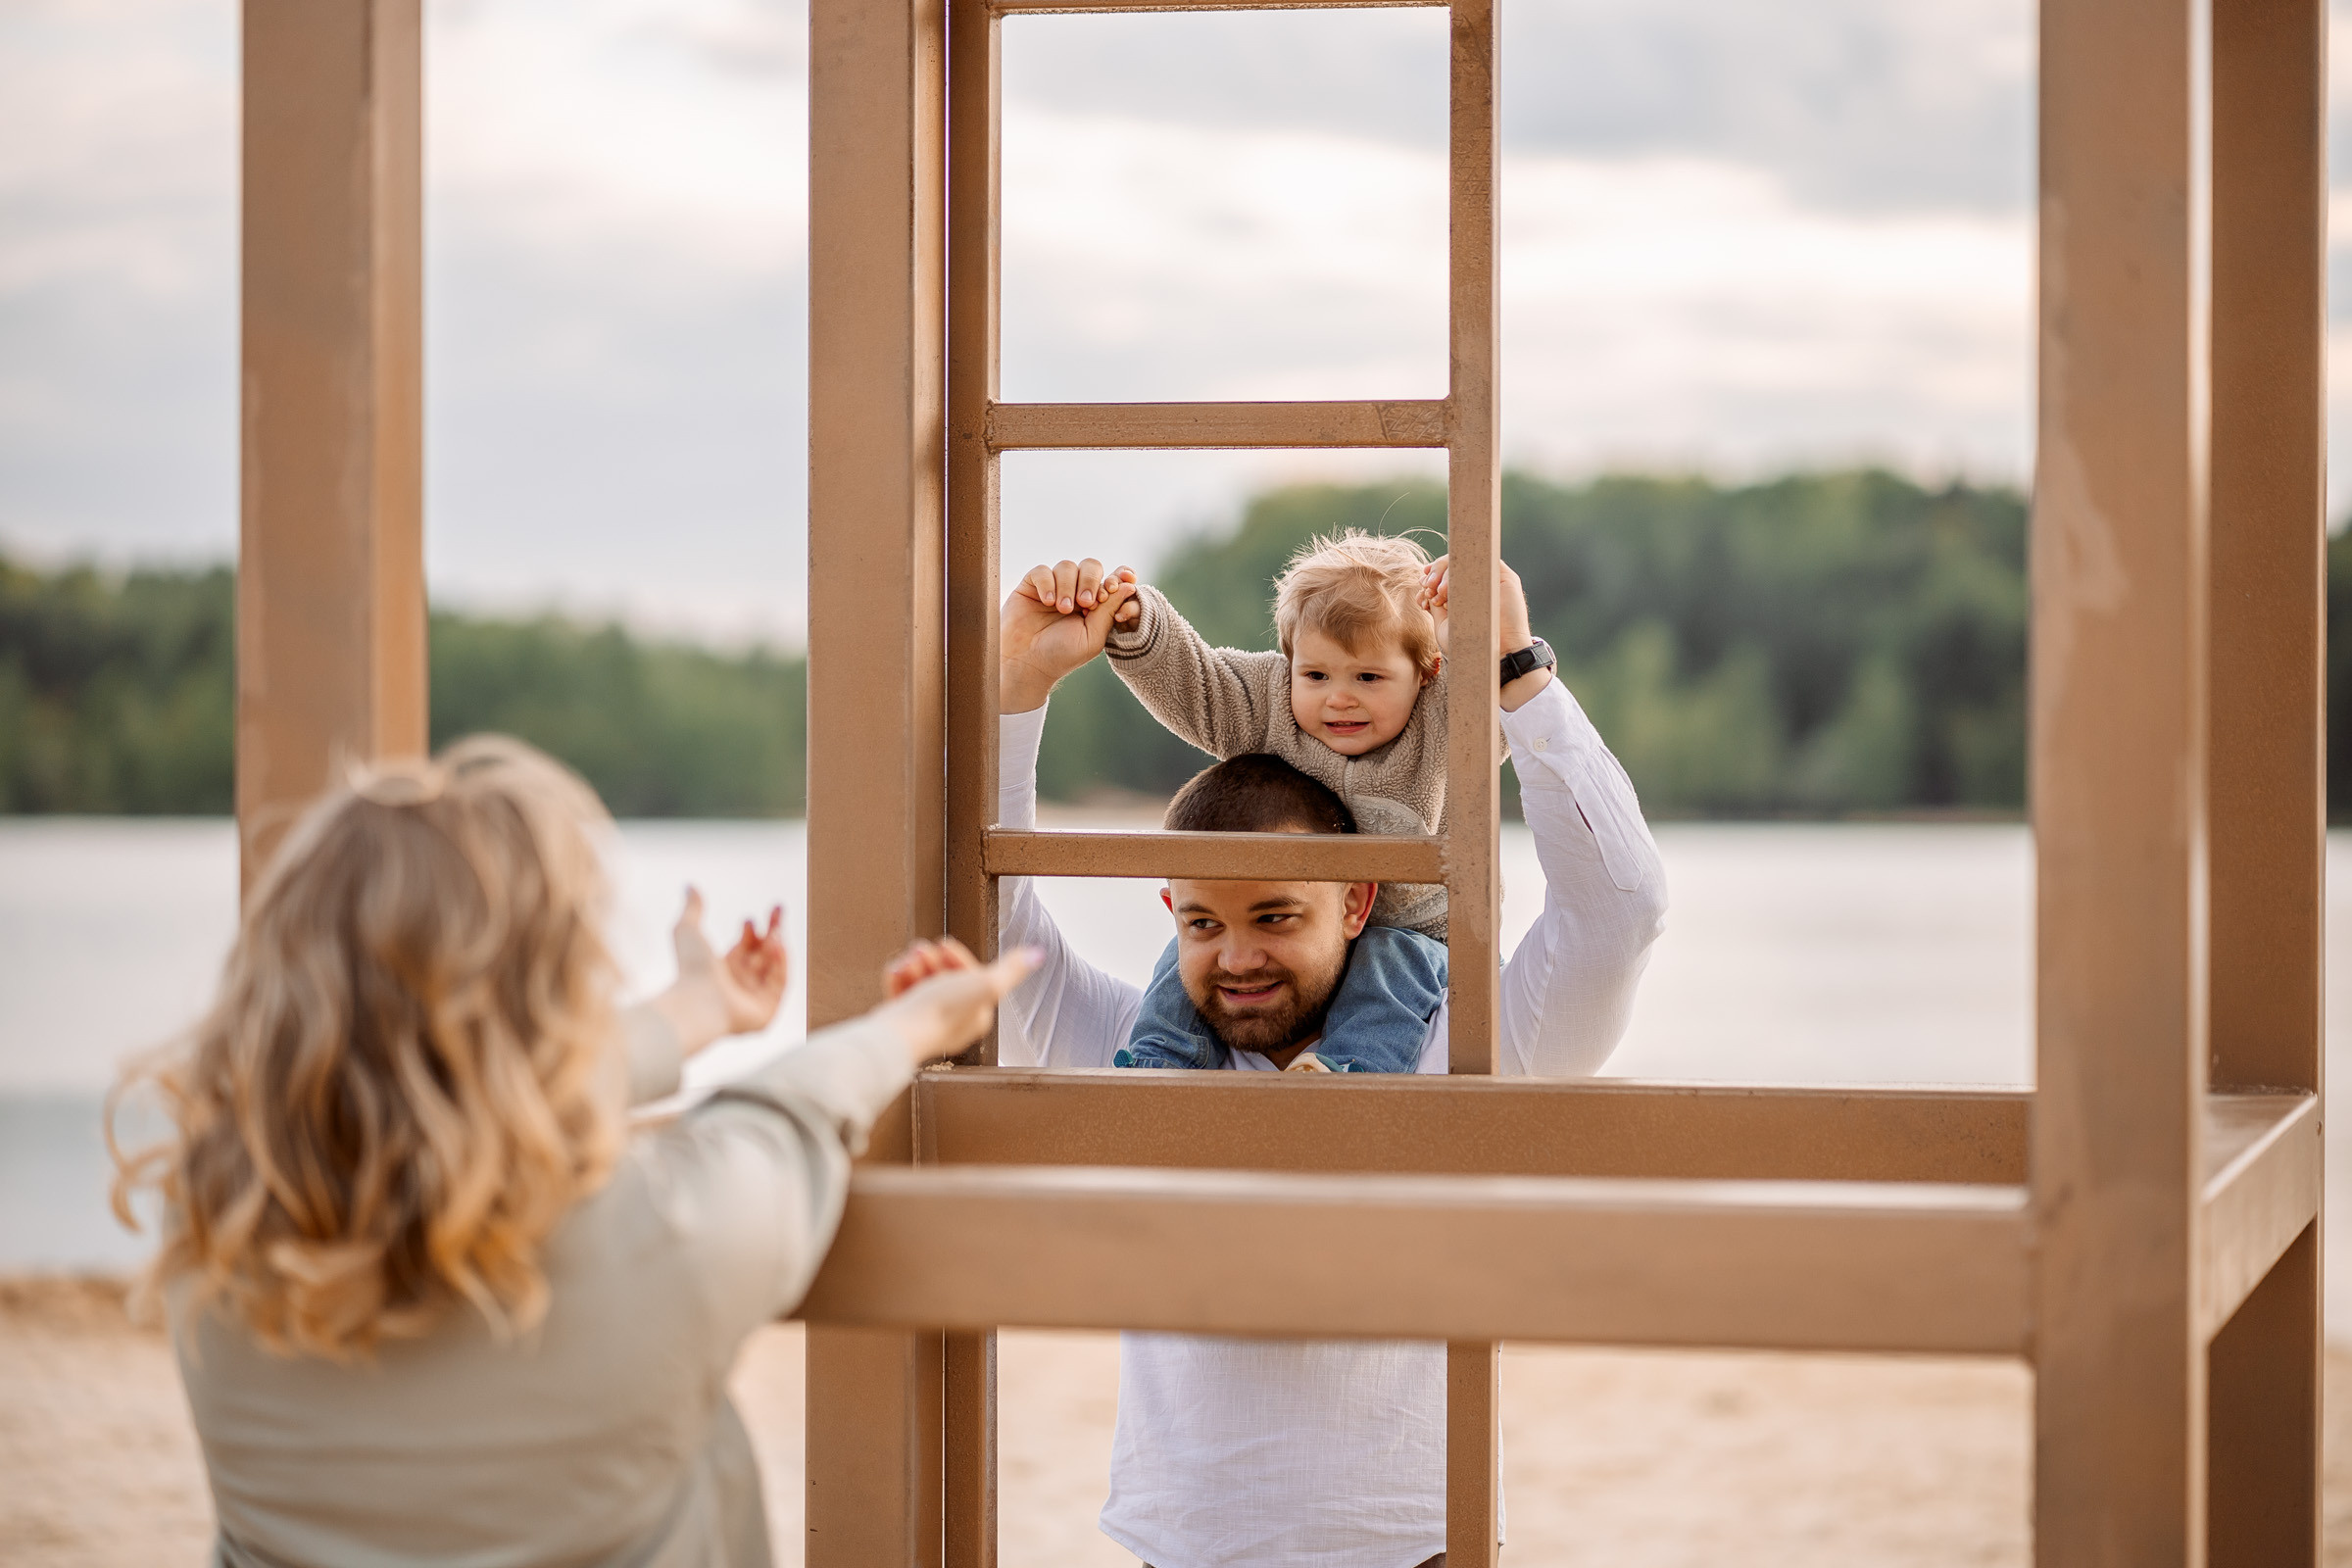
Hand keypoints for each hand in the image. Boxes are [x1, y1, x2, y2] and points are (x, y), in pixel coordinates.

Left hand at [658, 889, 788, 1054]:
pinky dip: (782, 964)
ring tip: (775, 931)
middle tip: (778, 909)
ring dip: (777, 945)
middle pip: (763, 953)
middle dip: (772, 930)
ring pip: (774, 966)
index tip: (748, 918)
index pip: (745, 946)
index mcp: (723, 968)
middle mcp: (739, 983)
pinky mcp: (766, 1012)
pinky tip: (777, 946)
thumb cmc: (689, 968)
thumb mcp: (688, 930)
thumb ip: (693, 908)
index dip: (750, 930)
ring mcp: (754, 998)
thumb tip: (690, 885)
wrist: (697, 1002)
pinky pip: (780, 984)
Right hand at [875, 937, 1042, 1067]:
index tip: (945, 945)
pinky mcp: (901, 1021)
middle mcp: (953, 1021)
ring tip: (908, 962)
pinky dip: (897, 977)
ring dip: (914, 964)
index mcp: (977, 1015)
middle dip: (933, 958)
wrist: (899, 1035)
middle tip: (922, 951)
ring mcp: (925, 1022)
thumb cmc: (942, 1011)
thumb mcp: (986, 985)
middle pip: (945, 977)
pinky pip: (900, 990)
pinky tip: (896, 971)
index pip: (972, 977)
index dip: (958, 957)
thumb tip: (1038, 954)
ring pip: (921, 981)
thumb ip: (1011, 969)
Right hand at [1001, 558, 1140, 711]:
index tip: (1113, 586)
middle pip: (1091, 565)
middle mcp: (1075, 592)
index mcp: (1095, 604)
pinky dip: (1047, 583)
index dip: (1116, 577)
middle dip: (1091, 580)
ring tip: (1063, 609)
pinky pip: (1042, 570)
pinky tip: (1047, 602)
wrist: (1026, 664)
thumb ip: (1110, 610)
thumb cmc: (1060, 655)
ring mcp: (1054, 587)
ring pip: (1067, 566)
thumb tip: (1129, 585)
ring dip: (1068, 586)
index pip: (1111, 579)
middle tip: (1086, 603)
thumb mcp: (1093, 636)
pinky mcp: (1032, 586)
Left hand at [1419, 555, 1548, 708]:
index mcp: (1466, 594)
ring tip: (1438, 591)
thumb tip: (1423, 584)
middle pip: (1454, 565)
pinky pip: (1483, 561)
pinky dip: (1463, 570)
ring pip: (1467, 560)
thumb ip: (1436, 604)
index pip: (1445, 576)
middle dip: (1435, 574)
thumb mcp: (1445, 624)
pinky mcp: (1505, 577)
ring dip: (1446, 570)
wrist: (1497, 656)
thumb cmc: (1471, 646)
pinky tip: (1450, 588)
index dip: (1430, 581)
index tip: (1422, 597)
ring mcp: (1492, 580)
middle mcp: (1479, 584)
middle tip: (1427, 588)